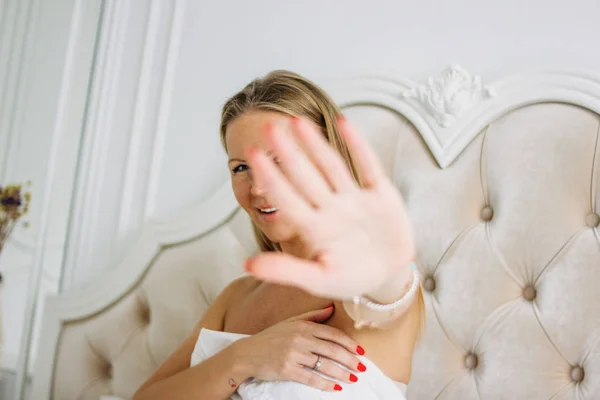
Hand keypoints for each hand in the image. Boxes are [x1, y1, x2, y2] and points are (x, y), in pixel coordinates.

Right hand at [232, 306, 365, 391]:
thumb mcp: (290, 322)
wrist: (247, 353)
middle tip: (362, 367)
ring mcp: (294, 355)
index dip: (349, 343)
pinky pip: (311, 378)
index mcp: (303, 326)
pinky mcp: (287, 370)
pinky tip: (336, 387)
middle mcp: (300, 339)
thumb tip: (331, 308)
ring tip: (353, 378)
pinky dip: (325, 384)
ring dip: (342, 373)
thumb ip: (312, 316)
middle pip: (332, 350)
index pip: (332, 334)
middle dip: (350, 360)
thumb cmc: (271, 337)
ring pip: (325, 365)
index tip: (360, 351)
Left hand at [244, 116, 414, 300]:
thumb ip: (286, 270)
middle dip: (287, 153)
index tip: (252, 156)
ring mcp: (355, 200)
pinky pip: (368, 166)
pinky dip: (357, 145)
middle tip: (268, 128)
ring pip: (332, 167)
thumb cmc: (350, 279)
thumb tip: (247, 265)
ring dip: (315, 144)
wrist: (387, 276)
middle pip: (306, 177)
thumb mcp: (319, 279)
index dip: (271, 178)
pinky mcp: (380, 195)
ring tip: (298, 122)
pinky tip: (343, 122)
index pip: (287, 199)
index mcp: (313, 228)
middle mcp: (330, 209)